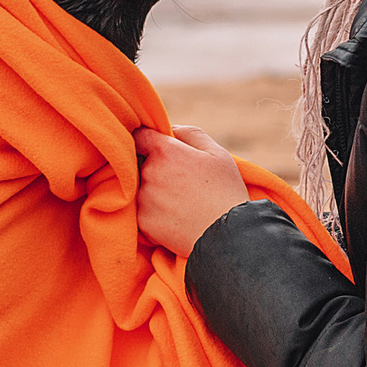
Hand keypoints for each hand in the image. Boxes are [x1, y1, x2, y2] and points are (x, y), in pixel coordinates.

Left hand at [133, 125, 252, 255]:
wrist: (227, 237)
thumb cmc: (225, 192)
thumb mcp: (217, 154)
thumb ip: (190, 134)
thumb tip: (171, 130)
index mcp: (166, 152)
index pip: (139, 136)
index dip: (146, 141)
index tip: (155, 149)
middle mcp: (149, 173)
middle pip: (140, 164)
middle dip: (155, 169)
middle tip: (179, 183)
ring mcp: (144, 199)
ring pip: (141, 189)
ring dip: (154, 193)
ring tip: (180, 203)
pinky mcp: (143, 222)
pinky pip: (143, 212)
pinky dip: (155, 214)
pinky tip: (176, 218)